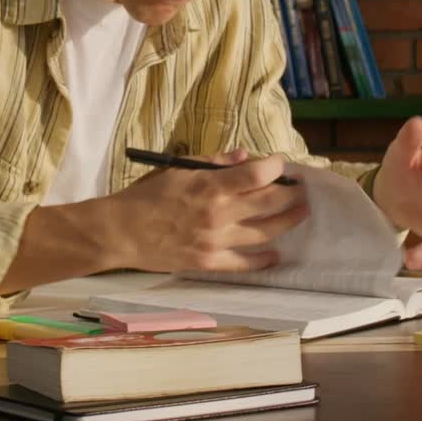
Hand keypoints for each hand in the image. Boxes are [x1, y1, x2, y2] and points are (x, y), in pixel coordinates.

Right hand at [111, 150, 308, 275]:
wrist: (120, 232)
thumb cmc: (145, 195)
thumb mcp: (177, 169)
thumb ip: (214, 162)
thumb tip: (245, 157)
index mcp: (209, 185)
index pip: (257, 175)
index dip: (276, 167)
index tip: (281, 163)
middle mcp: (218, 213)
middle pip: (269, 203)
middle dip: (291, 194)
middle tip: (301, 189)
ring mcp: (216, 240)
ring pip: (264, 232)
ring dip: (287, 222)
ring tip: (300, 214)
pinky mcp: (209, 262)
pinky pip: (244, 263)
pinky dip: (263, 260)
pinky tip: (276, 255)